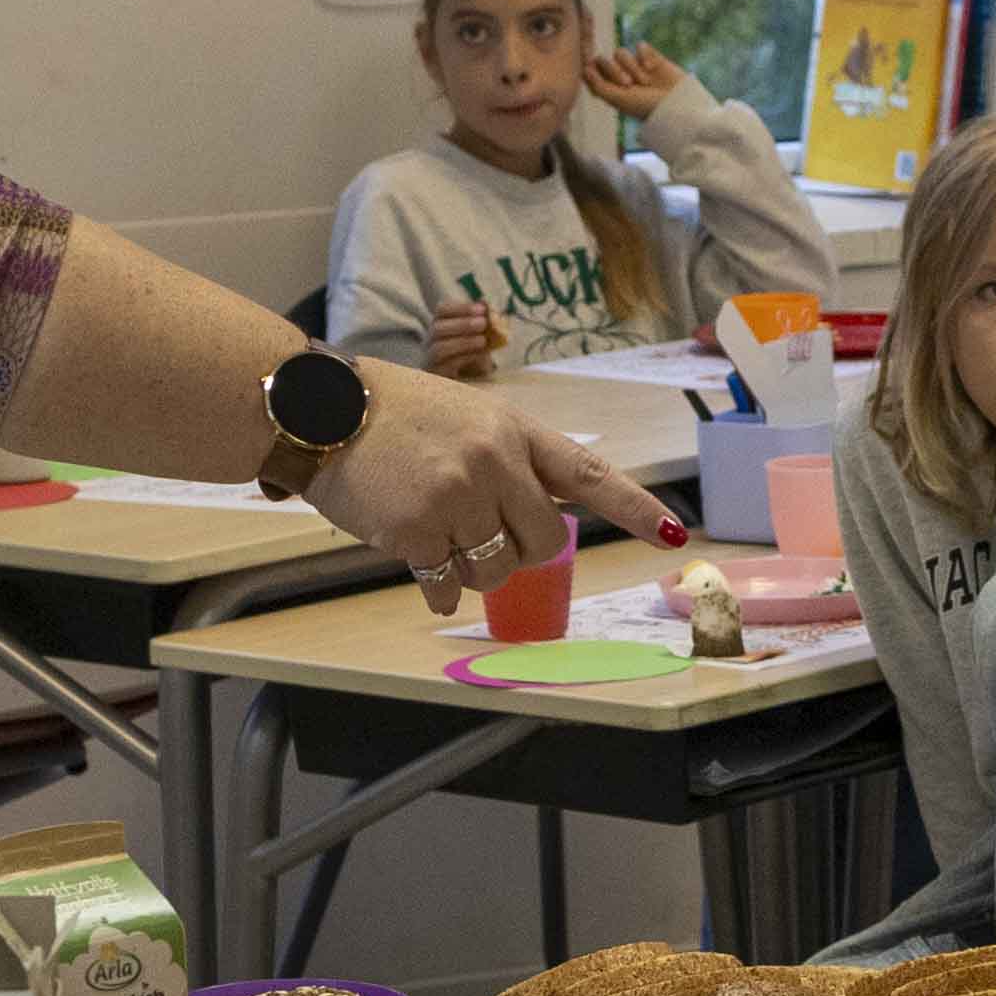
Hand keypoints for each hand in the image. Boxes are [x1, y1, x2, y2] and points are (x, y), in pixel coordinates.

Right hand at [298, 367, 682, 607]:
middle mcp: (494, 459)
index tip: (675, 536)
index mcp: (513, 428)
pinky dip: (435, 586)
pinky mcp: (418, 530)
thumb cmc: (392, 414)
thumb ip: (508, 463)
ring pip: (495, 570)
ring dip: (470, 569)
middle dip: (518, 551)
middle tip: (479, 533)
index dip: (636, 508)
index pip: (588, 475)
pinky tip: (412, 556)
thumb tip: (535, 531)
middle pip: (543, 541)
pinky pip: (447, 585)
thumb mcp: (467, 416)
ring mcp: (457, 496)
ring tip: (434, 531)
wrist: (320, 409)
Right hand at [426, 299, 503, 380]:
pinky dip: (463, 359)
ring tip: (483, 340)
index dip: (461, 308)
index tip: (482, 308)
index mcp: (439, 327)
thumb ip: (483, 322)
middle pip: (437, 329)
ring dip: (463, 342)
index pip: (442, 311)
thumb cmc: (472, 357)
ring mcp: (429, 361)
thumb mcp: (479, 338)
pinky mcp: (434, 379)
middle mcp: (429, 342)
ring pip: (439, 349)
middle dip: (462, 324)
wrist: (466, 387)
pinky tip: (479, 356)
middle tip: (483, 323)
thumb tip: (488, 302)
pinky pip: (445, 368)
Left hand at [586, 42, 685, 122]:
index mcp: (609, 89)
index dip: (592, 69)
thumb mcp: (619, 99)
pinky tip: (651, 68)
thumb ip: (599, 86)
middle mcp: (620, 77)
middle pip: (604, 60)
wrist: (678, 105)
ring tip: (645, 82)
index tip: (591, 69)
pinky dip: (644, 56)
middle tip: (628, 83)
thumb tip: (584, 69)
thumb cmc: (646, 107)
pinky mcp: (651, 58)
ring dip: (631, 66)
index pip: (591, 72)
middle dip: (613, 70)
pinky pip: (640, 46)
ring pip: (621, 53)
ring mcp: (636, 67)